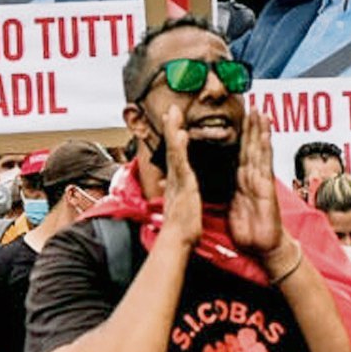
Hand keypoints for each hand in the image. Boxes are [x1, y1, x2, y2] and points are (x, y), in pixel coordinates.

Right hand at [159, 105, 201, 247]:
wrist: (177, 240)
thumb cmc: (181, 229)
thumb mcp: (180, 208)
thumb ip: (177, 197)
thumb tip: (168, 190)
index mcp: (175, 184)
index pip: (174, 157)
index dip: (173, 141)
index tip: (174, 126)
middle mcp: (173, 178)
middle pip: (171, 148)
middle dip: (171, 128)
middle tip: (171, 111)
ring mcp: (177, 179)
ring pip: (173, 150)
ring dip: (172, 129)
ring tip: (172, 113)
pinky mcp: (182, 182)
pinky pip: (180, 160)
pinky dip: (178, 145)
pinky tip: (180, 133)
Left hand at [228, 111, 283, 256]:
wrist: (263, 247)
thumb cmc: (248, 229)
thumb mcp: (229, 206)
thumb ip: (222, 192)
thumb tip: (207, 183)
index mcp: (240, 180)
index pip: (238, 153)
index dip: (237, 135)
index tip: (235, 117)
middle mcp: (251, 176)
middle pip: (250, 146)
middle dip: (250, 125)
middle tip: (250, 103)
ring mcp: (260, 179)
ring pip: (259, 150)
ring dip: (260, 130)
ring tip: (260, 111)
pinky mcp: (266, 186)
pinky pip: (265, 163)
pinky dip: (266, 146)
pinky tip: (266, 133)